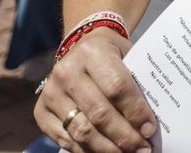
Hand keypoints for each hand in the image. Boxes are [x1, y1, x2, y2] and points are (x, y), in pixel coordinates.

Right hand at [35, 29, 155, 152]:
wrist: (82, 47)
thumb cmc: (113, 55)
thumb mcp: (128, 56)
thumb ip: (138, 83)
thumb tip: (150, 124)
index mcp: (92, 52)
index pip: (117, 87)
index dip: (135, 112)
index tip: (150, 130)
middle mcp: (66, 71)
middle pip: (99, 113)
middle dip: (124, 137)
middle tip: (143, 149)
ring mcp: (51, 92)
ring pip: (82, 131)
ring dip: (108, 149)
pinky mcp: (40, 111)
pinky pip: (67, 140)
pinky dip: (89, 151)